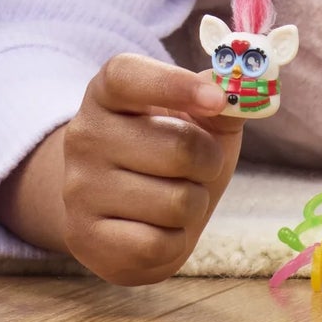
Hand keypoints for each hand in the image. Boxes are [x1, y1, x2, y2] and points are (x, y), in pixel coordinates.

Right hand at [60, 54, 241, 284]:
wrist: (121, 216)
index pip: (126, 76)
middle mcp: (84, 134)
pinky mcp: (85, 237)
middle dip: (209, 162)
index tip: (217, 100)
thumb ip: (221, 104)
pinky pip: (157, 244)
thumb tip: (241, 97)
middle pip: (179, 147)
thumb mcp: (198, 121)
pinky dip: (174, 242)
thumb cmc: (168, 155)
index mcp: (106, 94)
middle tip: (201, 166)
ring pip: (176, 203)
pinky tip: (157, 229)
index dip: (173, 84)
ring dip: (193, 205)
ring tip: (174, 198)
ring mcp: (79, 187)